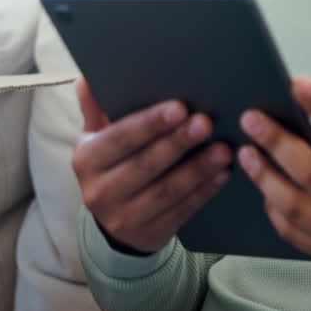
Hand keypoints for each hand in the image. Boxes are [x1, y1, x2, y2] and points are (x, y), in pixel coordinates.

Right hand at [71, 77, 231, 253]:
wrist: (115, 220)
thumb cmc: (113, 165)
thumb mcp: (98, 138)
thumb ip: (97, 108)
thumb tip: (88, 76)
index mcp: (86, 159)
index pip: (120, 138)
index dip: (150, 124)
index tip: (180, 107)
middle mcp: (99, 190)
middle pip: (145, 164)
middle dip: (178, 142)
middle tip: (206, 122)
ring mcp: (123, 217)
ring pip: (167, 190)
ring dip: (198, 168)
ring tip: (224, 149)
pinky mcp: (149, 234)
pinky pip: (182, 210)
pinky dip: (204, 191)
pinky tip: (223, 173)